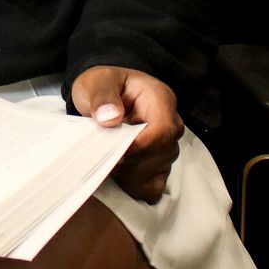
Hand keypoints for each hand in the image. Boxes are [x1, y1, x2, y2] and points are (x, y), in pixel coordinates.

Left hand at [70, 65, 181, 204]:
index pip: (163, 129)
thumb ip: (103, 97)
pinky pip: (154, 185)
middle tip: (104, 156)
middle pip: (162, 154)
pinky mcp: (158, 163)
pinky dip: (135, 186)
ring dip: (129, 174)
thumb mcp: (97, 82)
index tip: (115, 154)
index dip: (140, 146)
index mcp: (160, 99)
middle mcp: (170, 124)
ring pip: (157, 171)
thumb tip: (109, 117)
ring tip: (107, 161)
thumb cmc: (103, 86)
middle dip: (131, 162)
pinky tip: (118, 176)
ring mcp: (166, 146)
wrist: (101, 95)